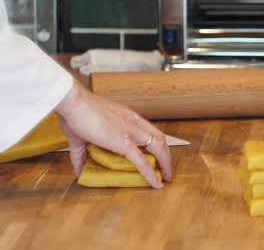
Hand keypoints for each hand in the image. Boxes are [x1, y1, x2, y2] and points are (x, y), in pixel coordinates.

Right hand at [55, 80, 171, 188]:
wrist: (73, 103)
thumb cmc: (75, 113)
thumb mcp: (80, 135)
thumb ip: (81, 153)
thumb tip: (78, 170)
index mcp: (126, 117)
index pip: (148, 130)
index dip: (156, 143)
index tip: (158, 154)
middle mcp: (134, 122)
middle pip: (160, 138)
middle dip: (166, 155)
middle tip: (166, 168)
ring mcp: (131, 132)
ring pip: (159, 148)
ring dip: (165, 164)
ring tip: (166, 177)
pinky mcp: (124, 143)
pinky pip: (142, 162)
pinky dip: (151, 174)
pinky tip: (156, 184)